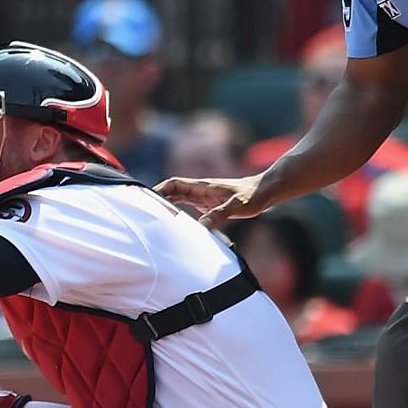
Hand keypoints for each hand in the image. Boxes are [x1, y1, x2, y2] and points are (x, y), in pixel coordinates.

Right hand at [154, 173, 269, 226]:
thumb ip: (220, 214)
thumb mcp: (238, 206)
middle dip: (157, 197)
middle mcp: (199, 190)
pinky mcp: (206, 204)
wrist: (264, 192)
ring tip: (151, 216)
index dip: (160, 189)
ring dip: (164, 204)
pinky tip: (169, 220)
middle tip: (143, 210)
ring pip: (176, 197)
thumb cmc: (253, 196)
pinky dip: (175, 210)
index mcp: (203, 186)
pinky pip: (185, 205)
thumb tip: (202, 224)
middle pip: (171, 190)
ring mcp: (202, 197)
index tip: (148, 198)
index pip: (175, 183)